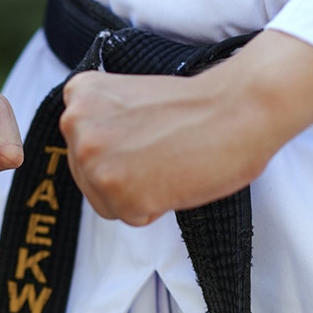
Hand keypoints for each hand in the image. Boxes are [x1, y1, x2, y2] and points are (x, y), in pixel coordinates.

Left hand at [60, 29, 312, 225]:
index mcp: (78, 95)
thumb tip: (95, 158)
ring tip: (168, 162)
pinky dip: (157, 206)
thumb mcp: (126, 97)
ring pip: (107, 201)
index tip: (145, 134)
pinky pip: (132, 217)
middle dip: (125, 173)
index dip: (120, 148)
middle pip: (89, 176)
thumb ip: (101, 123)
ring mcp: (93, 160)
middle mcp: (75, 125)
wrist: (238, 108)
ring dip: (139, 192)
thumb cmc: (196, 105)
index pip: (83, 146)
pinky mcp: (118, 193)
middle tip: (161, 150)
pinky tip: (173, 178)